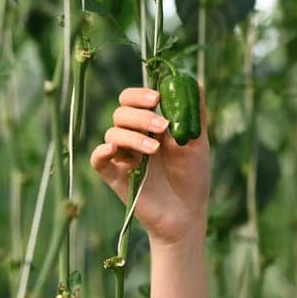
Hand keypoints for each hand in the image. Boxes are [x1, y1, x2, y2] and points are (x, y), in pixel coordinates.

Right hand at [89, 83, 211, 247]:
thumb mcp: (198, 143)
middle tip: (163, 127)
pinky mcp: (115, 177)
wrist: (188, 214)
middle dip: (141, 116)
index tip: (157, 98)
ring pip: (112, 133)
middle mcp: (132, 138)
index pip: (132, 100)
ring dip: (133, 136)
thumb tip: (199, 82)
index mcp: (148, 126)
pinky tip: (115, 150)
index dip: (139, 94)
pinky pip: (97, 159)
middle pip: (121, 113)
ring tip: (155, 150)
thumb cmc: (193, 178)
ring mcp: (122, 157)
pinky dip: (102, 151)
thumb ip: (195, 114)